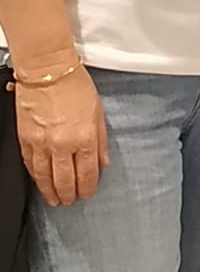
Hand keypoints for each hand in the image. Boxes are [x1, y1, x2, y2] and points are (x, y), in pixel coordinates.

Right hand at [15, 68, 108, 204]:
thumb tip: (103, 162)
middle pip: (65, 181)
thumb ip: (101, 140)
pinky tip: (40, 182)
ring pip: (45, 178)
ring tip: (54, 200)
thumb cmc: (75, 85)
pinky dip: (35, 177)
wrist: (47, 70)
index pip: (87, 174)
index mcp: (84, 138)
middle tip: (70, 200)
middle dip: (69, 195)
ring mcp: (42, 144)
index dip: (87, 188)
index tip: (87, 193)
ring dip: (51, 192)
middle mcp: (63, 145)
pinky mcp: (25, 139)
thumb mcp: (98, 112)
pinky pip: (30, 165)